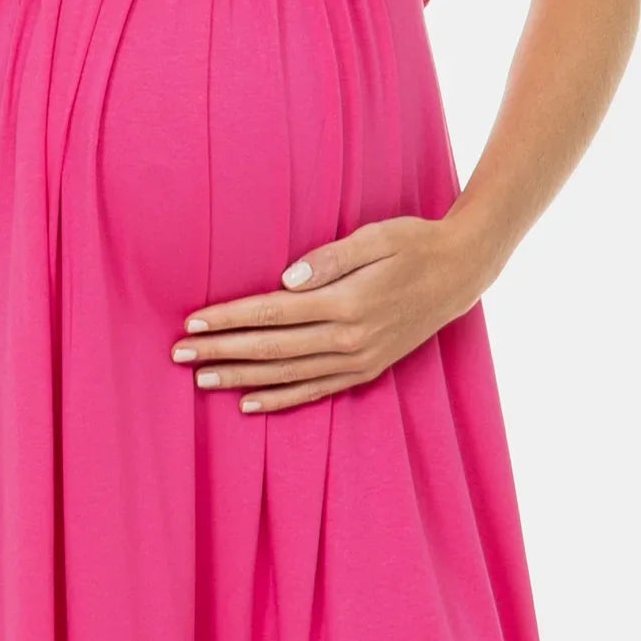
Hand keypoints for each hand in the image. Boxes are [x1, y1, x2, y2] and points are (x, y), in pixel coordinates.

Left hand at [169, 215, 487, 413]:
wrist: (462, 271)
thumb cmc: (414, 243)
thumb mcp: (376, 236)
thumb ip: (330, 258)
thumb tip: (286, 279)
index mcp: (347, 303)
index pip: (272, 313)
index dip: (229, 319)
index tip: (192, 323)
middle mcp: (350, 339)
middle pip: (271, 349)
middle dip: (221, 352)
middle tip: (178, 356)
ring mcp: (359, 359)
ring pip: (287, 375)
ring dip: (241, 379)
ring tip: (201, 381)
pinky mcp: (368, 369)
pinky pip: (316, 390)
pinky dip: (281, 399)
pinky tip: (250, 403)